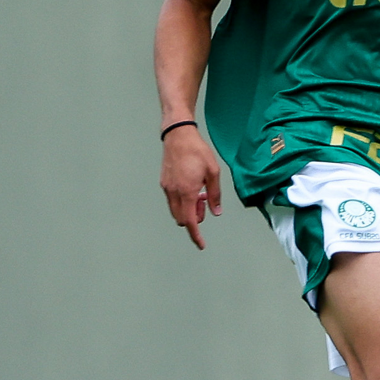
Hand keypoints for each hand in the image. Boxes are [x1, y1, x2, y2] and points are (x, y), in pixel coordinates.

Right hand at [160, 126, 221, 249]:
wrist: (178, 135)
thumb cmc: (197, 151)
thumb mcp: (213, 173)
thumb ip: (215, 194)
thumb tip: (216, 212)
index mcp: (187, 192)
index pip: (189, 221)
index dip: (195, 235)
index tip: (201, 244)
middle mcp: (174, 193)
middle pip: (181, 218)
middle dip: (193, 219)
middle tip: (205, 206)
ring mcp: (167, 188)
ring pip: (176, 210)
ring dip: (188, 210)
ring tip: (200, 195)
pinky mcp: (164, 183)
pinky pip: (172, 200)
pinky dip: (182, 202)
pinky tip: (192, 189)